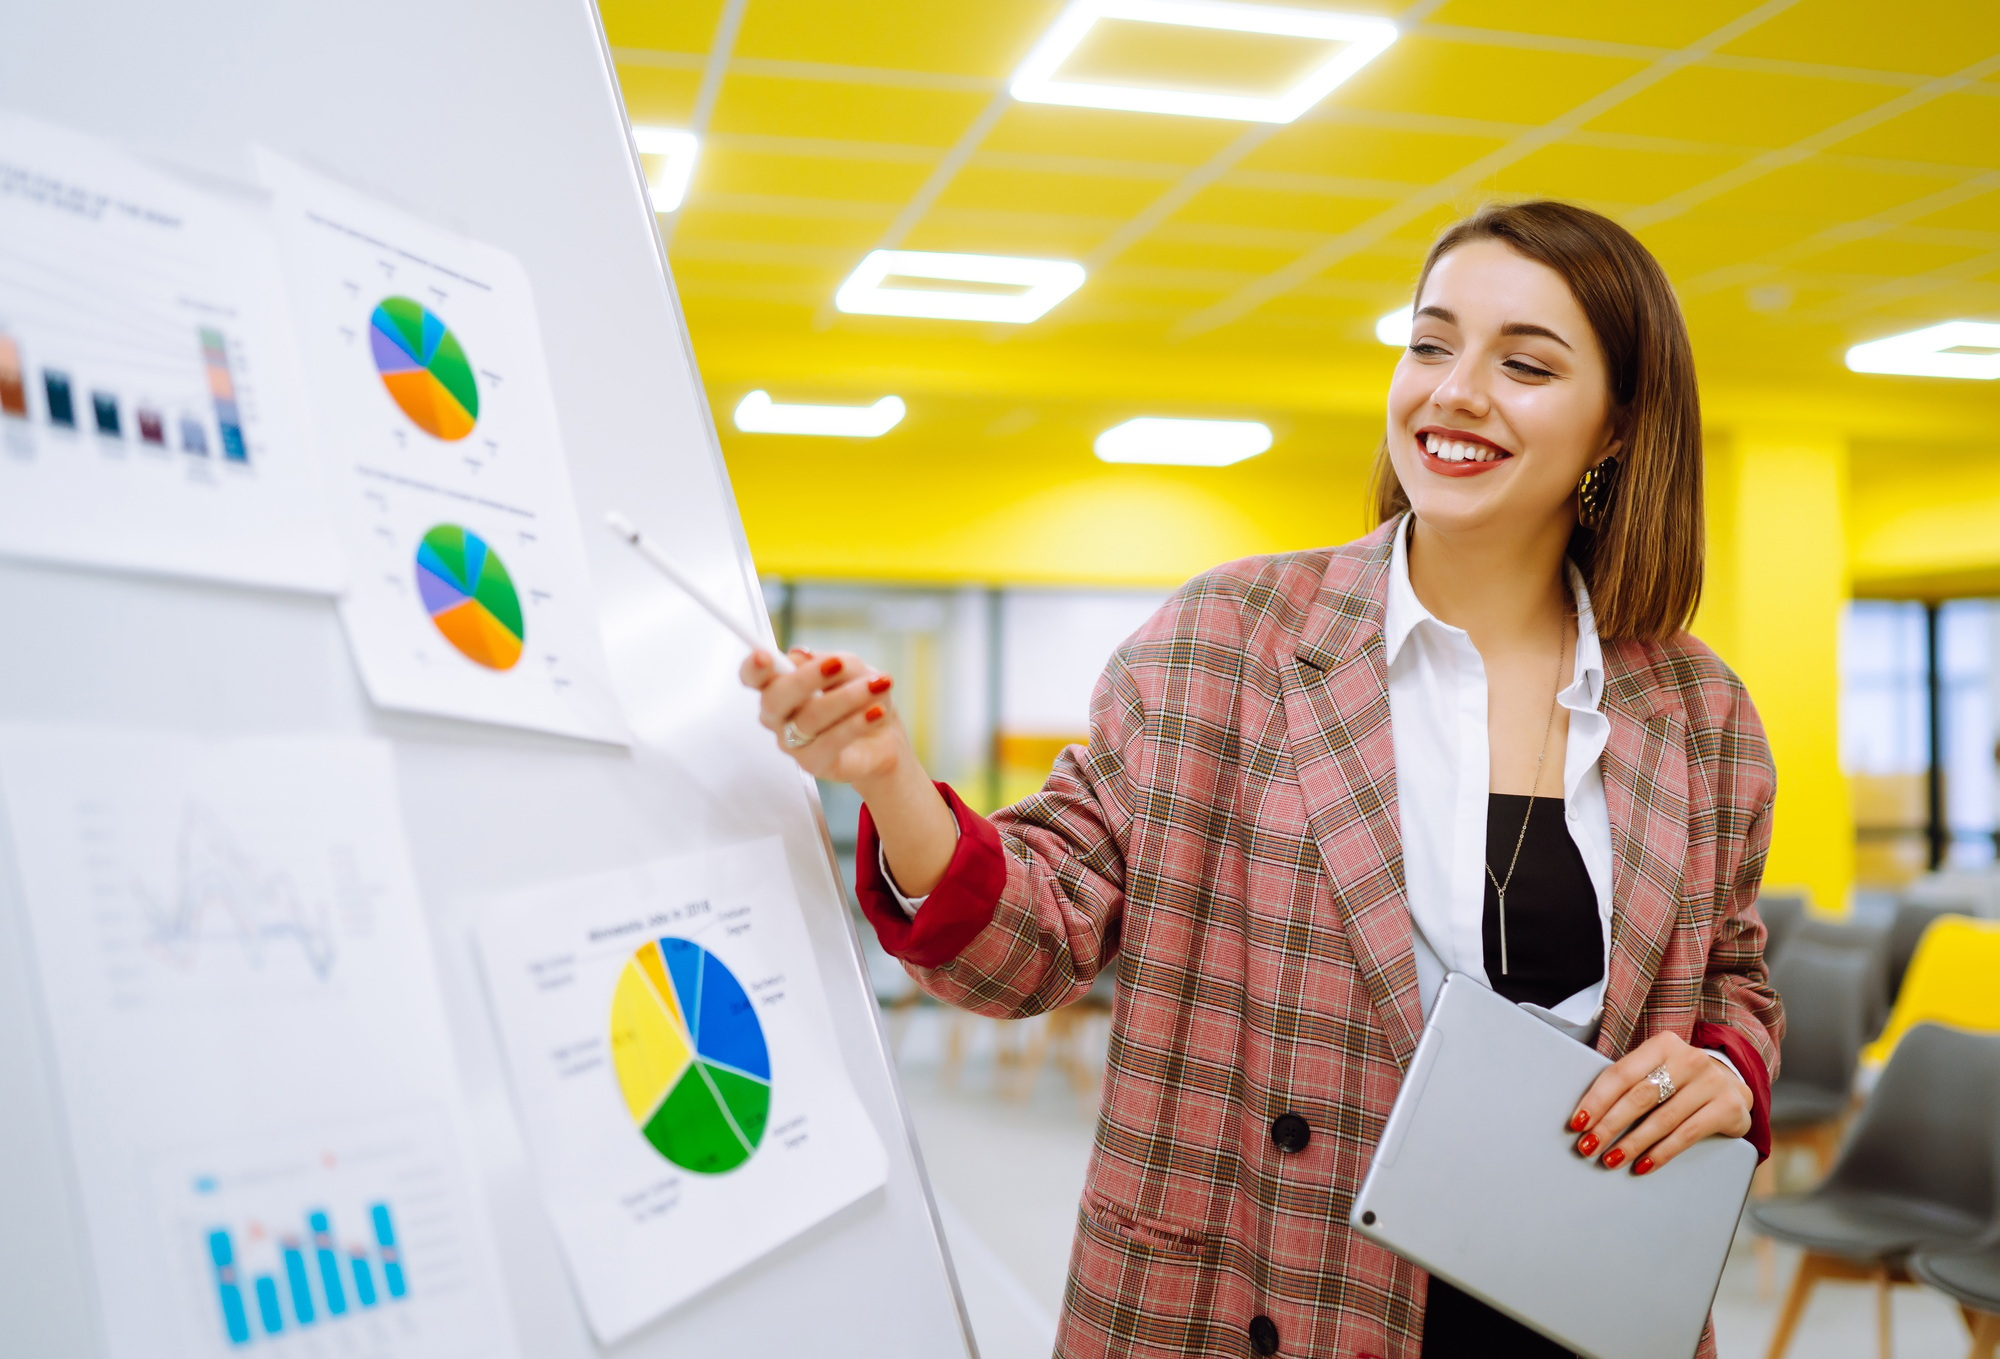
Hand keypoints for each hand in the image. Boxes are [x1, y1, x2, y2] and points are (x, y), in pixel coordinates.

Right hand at [740, 648, 905, 787]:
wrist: (885, 738)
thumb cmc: (861, 700)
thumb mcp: (856, 670)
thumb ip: (833, 660)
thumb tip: (801, 655)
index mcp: (778, 686)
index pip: (753, 676)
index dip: (753, 667)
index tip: (764, 656)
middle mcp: (778, 716)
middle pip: (774, 698)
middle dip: (806, 678)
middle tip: (837, 664)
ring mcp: (792, 742)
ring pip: (809, 717)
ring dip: (847, 697)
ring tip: (875, 686)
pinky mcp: (813, 764)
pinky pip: (830, 741)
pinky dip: (856, 724)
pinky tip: (875, 712)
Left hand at [1567, 1031, 1751, 1175]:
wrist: (1733, 1085)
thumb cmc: (1681, 1080)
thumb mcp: (1658, 1070)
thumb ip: (1630, 1082)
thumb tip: (1587, 1114)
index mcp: (1663, 1044)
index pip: (1621, 1074)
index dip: (1596, 1100)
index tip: (1578, 1123)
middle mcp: (1689, 1059)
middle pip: (1639, 1097)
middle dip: (1609, 1125)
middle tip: (1588, 1146)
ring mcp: (1712, 1082)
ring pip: (1662, 1119)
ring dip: (1632, 1143)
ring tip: (1610, 1159)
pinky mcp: (1728, 1107)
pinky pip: (1687, 1135)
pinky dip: (1661, 1153)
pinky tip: (1643, 1164)